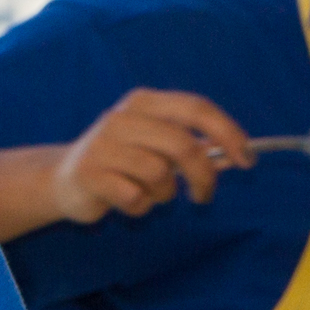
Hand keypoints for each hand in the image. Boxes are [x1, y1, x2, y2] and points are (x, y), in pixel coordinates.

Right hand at [49, 90, 253, 222]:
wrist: (61, 179)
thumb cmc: (120, 161)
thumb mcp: (156, 144)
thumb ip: (192, 145)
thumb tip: (235, 155)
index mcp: (143, 102)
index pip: (196, 108)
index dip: (228, 132)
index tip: (247, 159)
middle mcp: (122, 118)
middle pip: (183, 145)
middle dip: (203, 176)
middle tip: (204, 196)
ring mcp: (103, 145)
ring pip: (159, 174)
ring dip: (164, 194)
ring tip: (150, 193)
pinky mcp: (90, 174)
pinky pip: (136, 197)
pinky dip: (140, 207)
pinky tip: (127, 201)